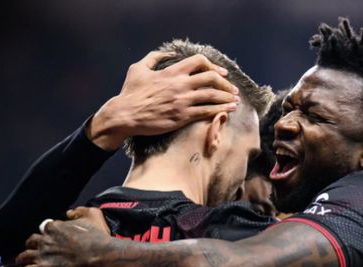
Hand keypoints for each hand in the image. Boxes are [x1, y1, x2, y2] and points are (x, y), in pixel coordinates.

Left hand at [17, 207, 110, 266]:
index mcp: (55, 227)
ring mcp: (42, 255)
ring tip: (20, 263)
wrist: (99, 256)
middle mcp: (45, 240)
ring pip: (24, 256)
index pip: (46, 227)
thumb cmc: (98, 237)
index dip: (49, 232)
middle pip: (32, 240)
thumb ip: (80, 211)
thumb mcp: (93, 215)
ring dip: (21, 259)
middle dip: (32, 244)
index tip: (52, 237)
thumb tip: (69, 213)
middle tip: (34, 248)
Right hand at [89, 52, 240, 150]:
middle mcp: (180, 85)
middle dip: (225, 83)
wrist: (125, 115)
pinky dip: (220, 111)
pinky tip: (228, 111)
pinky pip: (206, 112)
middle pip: (211, 78)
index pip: (199, 62)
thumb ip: (153, 58)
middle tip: (233, 89)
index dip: (213, 67)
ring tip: (236, 101)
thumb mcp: (138, 69)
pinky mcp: (182, 117)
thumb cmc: (130, 93)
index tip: (222, 73)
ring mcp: (182, 101)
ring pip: (212, 96)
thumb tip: (164, 54)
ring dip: (227, 98)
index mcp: (172, 72)